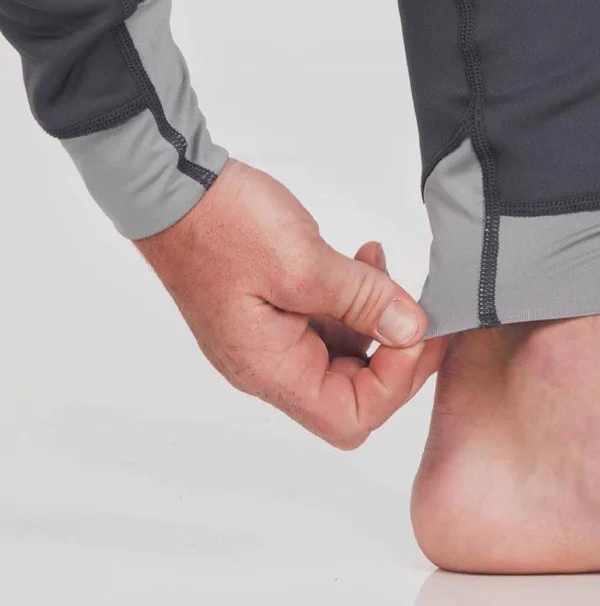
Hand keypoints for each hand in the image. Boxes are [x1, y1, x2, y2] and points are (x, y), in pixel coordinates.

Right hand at [136, 159, 446, 447]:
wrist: (170, 188)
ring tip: (381, 266)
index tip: (416, 332)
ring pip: (346, 352)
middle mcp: (269, 365)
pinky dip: (354, 297)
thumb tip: (411, 330)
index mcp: (270, 369)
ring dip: (377, 315)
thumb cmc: (220, 225)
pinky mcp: (273, 311)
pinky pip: (328, 322)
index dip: (395, 382)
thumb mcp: (303, 262)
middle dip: (395, 350)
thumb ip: (363, 300)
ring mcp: (270, 339)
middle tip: (422, 306)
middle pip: (353, 391)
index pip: (351, 417)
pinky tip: (363, 260)